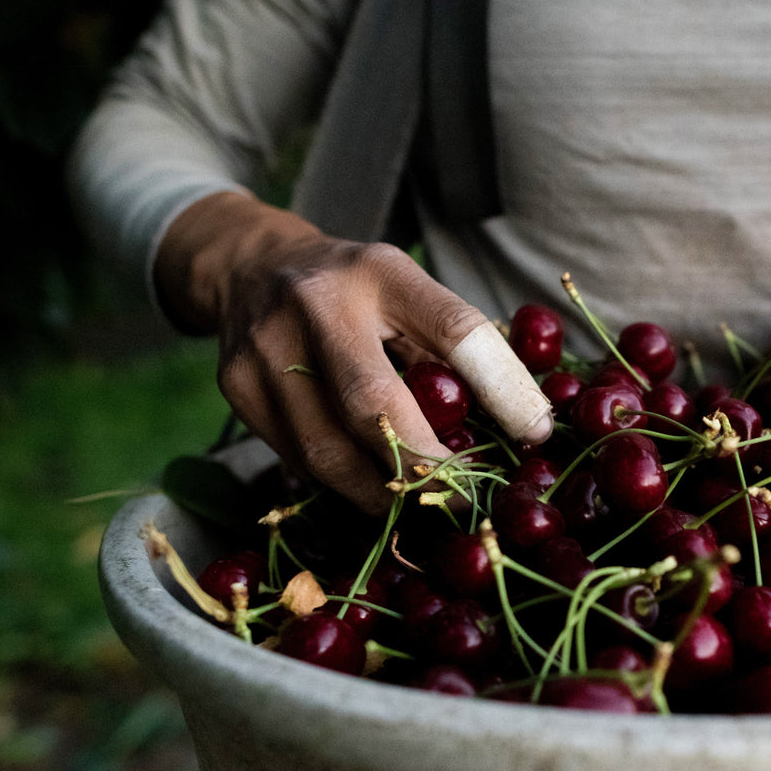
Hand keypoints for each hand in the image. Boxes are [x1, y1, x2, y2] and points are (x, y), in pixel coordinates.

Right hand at [155, 191, 551, 513]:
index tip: (535, 434)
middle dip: (427, 467)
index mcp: (381, 272)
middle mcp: (316, 304)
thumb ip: (461, 351)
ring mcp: (265, 348)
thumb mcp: (413, 295)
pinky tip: (372, 489)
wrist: (250, 266)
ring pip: (330, 453)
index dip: (500, 389)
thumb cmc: (358, 292)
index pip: (454, 330)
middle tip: (467, 498)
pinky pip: (300, 461)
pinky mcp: (235, 389)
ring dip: (384, 492)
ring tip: (423, 504)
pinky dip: (343, 484)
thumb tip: (528, 426)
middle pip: (375, 408)